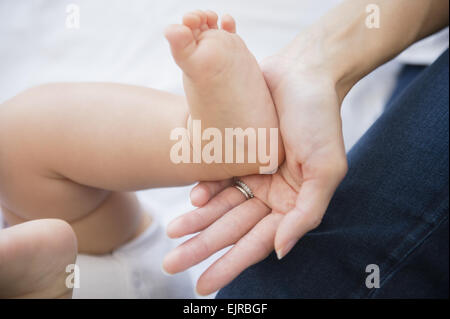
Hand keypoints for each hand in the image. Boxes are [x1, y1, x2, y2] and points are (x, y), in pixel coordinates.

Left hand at [163, 53, 347, 294]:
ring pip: (220, 207)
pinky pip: (217, 178)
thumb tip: (281, 251)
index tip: (205, 284)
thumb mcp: (325, 168)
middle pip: (232, 229)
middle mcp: (271, 193)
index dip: (231, 264)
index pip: (258, 243)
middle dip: (203, 248)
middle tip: (172, 264)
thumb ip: (306, 213)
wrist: (303, 71)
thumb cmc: (319, 117)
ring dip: (197, 222)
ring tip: (172, 235)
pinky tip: (192, 199)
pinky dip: (204, 190)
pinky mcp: (237, 154)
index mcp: (293, 203)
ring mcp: (252, 174)